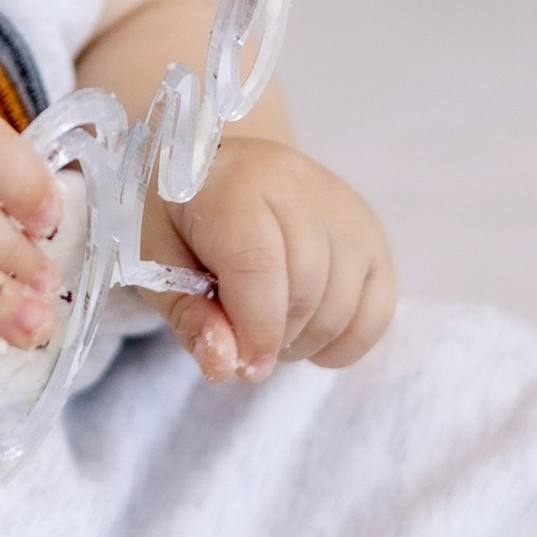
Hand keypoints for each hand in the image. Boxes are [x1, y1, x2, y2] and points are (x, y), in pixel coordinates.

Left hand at [150, 137, 394, 386]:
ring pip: (344, 301)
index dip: (254, 329)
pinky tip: (311, 333)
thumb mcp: (158, 261)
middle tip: (245, 342)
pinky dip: (346, 339)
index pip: (258, 265)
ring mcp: (344, 208)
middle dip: (275, 336)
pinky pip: (379, 307)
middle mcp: (299, 185)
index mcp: (234, 184)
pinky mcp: (371, 233)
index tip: (241, 364)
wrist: (221, 170)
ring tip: (271, 329)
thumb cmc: (181, 217)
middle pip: (305, 287)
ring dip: (307, 339)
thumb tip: (225, 366)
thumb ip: (188, 316)